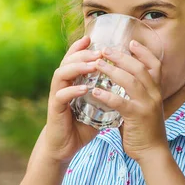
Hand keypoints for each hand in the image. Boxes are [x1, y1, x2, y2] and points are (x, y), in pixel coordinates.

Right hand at [42, 36, 99, 162]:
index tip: (92, 38)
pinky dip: (72, 90)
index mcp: (72, 80)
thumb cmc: (82, 124)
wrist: (65, 146)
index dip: (81, 46)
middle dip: (83, 53)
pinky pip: (61, 96)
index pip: (74, 58)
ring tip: (93, 65)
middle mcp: (62, 84)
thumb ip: (108, 92)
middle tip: (99, 51)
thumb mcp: (98, 105)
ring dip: (78, 67)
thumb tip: (130, 83)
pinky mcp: (55, 109)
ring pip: (61, 73)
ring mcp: (57, 95)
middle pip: (67, 60)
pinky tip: (85, 89)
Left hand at [91, 40, 168, 162]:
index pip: (155, 64)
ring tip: (98, 64)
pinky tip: (95, 91)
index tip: (131, 41)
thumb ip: (135, 93)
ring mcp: (147, 105)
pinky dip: (107, 95)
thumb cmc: (144, 129)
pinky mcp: (138, 117)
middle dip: (121, 56)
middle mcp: (155, 94)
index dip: (144, 52)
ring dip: (112, 70)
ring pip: (130, 81)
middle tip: (105, 49)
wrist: (152, 152)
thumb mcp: (143, 106)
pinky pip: (121, 102)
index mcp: (156, 90)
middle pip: (139, 68)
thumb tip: (120, 78)